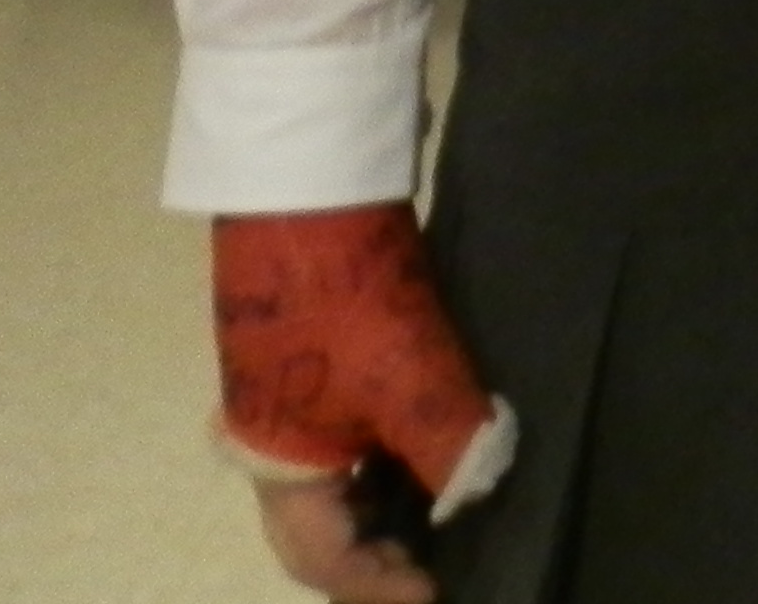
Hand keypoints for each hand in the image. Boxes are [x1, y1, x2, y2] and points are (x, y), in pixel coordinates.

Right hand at [212, 204, 500, 599]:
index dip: (386, 587)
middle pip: (328, 532)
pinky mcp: (321, 366)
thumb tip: (482, 500)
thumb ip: (453, 451)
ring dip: (396, 506)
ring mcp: (296, 404)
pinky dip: (398, 458)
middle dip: (386, 558)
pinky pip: (358, 439)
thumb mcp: (413, 382)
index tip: (449, 591)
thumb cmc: (351, 302)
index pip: (325, 562)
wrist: (313, 194)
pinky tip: (446, 453)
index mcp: (278, 471)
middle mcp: (276, 449)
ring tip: (461, 517)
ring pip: (345, 485)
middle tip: (452, 565)